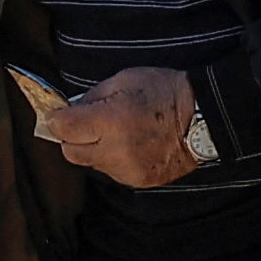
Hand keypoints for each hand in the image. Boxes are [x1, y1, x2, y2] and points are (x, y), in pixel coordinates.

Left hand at [41, 67, 202, 188]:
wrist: (204, 118)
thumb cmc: (166, 91)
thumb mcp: (126, 79)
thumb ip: (94, 95)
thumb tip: (72, 108)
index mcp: (109, 121)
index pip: (63, 128)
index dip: (56, 119)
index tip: (58, 113)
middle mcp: (114, 150)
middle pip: (70, 151)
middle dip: (72, 137)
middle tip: (84, 124)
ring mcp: (127, 170)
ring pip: (91, 164)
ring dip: (93, 149)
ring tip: (114, 133)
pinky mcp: (138, 181)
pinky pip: (112, 173)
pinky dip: (113, 160)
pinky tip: (130, 145)